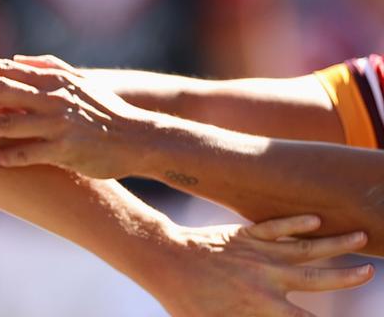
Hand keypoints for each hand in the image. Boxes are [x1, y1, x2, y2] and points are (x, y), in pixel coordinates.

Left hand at [0, 50, 153, 178]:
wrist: (140, 139)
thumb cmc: (105, 110)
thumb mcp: (79, 81)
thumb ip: (47, 66)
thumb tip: (15, 58)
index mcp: (52, 80)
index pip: (8, 68)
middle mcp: (52, 98)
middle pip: (2, 90)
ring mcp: (58, 124)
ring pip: (11, 122)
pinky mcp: (66, 149)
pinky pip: (32, 152)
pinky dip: (12, 155)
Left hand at [156, 215, 372, 316]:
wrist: (163, 259)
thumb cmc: (184, 299)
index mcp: (262, 307)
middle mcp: (267, 279)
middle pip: (317, 278)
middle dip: (346, 277)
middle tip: (370, 272)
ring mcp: (258, 253)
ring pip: (305, 247)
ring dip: (335, 243)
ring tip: (360, 236)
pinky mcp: (245, 234)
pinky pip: (275, 227)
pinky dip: (296, 222)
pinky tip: (315, 218)